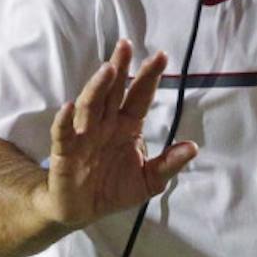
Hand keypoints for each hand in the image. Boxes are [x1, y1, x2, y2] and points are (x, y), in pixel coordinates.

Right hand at [34, 39, 198, 227]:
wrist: (82, 210)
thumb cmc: (115, 189)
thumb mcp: (149, 180)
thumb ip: (169, 164)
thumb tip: (193, 147)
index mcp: (127, 126)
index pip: (139, 96)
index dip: (149, 77)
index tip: (161, 56)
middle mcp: (106, 124)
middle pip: (113, 90)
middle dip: (120, 67)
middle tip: (126, 45)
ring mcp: (84, 135)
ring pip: (90, 105)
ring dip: (97, 87)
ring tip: (108, 69)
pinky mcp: (65, 152)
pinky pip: (63, 133)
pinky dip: (64, 121)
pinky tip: (69, 107)